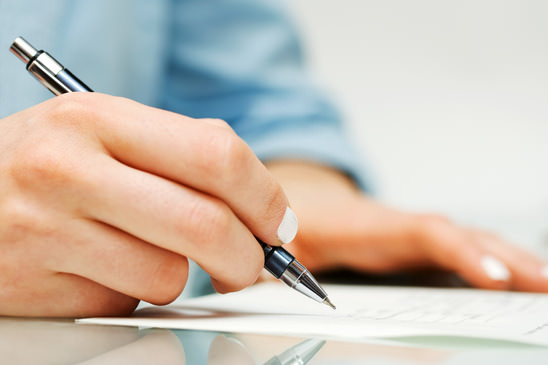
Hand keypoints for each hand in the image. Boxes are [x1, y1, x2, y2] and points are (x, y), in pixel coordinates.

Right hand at [0, 93, 295, 316]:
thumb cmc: (45, 162)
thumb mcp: (104, 131)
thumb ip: (182, 156)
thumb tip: (259, 205)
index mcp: (97, 119)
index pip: (216, 156)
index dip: (264, 196)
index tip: (277, 224)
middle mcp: (68, 170)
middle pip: (205, 224)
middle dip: (248, 257)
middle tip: (249, 263)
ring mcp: (47, 232)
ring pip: (168, 276)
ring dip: (177, 275)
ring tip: (141, 252)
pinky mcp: (37, 288)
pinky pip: (125, 305)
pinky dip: (131, 294)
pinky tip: (99, 269)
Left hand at [267, 161, 547, 291]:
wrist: (304, 197)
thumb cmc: (297, 222)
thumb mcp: (280, 245)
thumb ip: (274, 267)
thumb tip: (270, 288)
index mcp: (367, 226)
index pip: (421, 232)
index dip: (458, 251)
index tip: (492, 277)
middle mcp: (397, 227)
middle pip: (458, 236)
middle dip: (504, 258)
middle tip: (545, 283)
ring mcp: (410, 235)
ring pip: (466, 241)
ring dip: (507, 259)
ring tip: (544, 282)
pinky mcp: (414, 244)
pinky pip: (458, 250)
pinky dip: (490, 262)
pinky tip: (512, 279)